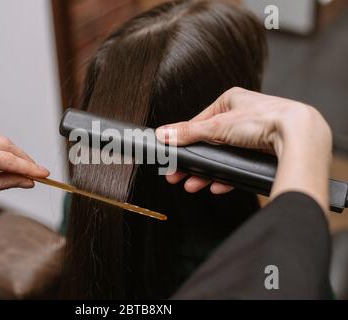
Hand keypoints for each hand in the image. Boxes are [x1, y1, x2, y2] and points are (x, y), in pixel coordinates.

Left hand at [0, 123, 48, 222]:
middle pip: (2, 143)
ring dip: (9, 152)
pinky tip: (0, 159)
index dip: (28, 167)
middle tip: (36, 172)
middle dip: (22, 158)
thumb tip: (26, 181)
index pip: (4, 158)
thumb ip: (1, 183)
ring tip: (21, 168)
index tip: (43, 174)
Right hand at [156, 88, 331, 208]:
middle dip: (194, 162)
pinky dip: (226, 176)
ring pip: (223, 156)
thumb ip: (188, 132)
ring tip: (193, 184)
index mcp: (231, 100)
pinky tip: (216, 185)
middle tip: (178, 175)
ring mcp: (253, 133)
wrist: (298, 135)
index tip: (173, 157)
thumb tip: (162, 134)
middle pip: (209, 142)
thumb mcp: (217, 126)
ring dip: (207, 172)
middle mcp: (242, 115)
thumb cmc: (264, 119)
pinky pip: (238, 165)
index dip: (185, 141)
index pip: (199, 122)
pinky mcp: (262, 150)